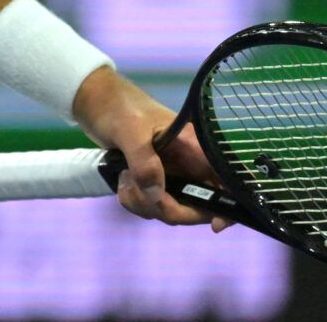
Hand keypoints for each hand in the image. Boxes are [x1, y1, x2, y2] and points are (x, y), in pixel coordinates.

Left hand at [70, 66, 233, 231]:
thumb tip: (156, 195)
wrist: (96, 103)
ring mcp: (174, 175)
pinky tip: (122, 184)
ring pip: (174, 210)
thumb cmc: (118, 107)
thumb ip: (144, 161)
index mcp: (196, 148)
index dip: (230, 207)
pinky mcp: (156, 181)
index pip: (229, 181)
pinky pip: (154, 206)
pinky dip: (137, 202)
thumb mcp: (129, 130)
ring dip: (146, 205)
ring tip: (125, 180)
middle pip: (201, 206)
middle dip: (171, 209)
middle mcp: (191, 164)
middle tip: (143, 194)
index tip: (214, 224)